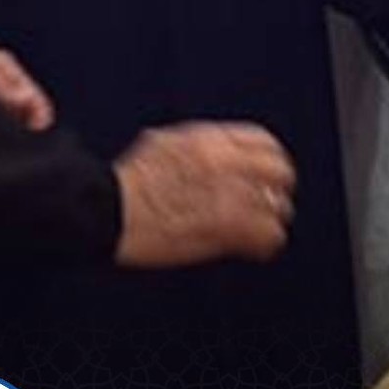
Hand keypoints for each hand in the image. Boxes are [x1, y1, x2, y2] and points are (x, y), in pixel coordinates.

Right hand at [112, 120, 294, 268]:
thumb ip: (197, 147)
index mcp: (208, 139)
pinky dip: (263, 245)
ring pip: (277, 207)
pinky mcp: (226, 226)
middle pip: (280, 172)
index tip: (265, 176)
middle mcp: (224, 161)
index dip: (269, 161)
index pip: (263, 142)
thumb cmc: (127, 181)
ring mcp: (228, 193)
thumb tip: (210, 151)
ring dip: (269, 220)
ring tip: (258, 232)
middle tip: (268, 205)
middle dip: (275, 190)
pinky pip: (269, 236)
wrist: (109, 209)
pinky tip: (253, 250)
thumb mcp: (163, 144)